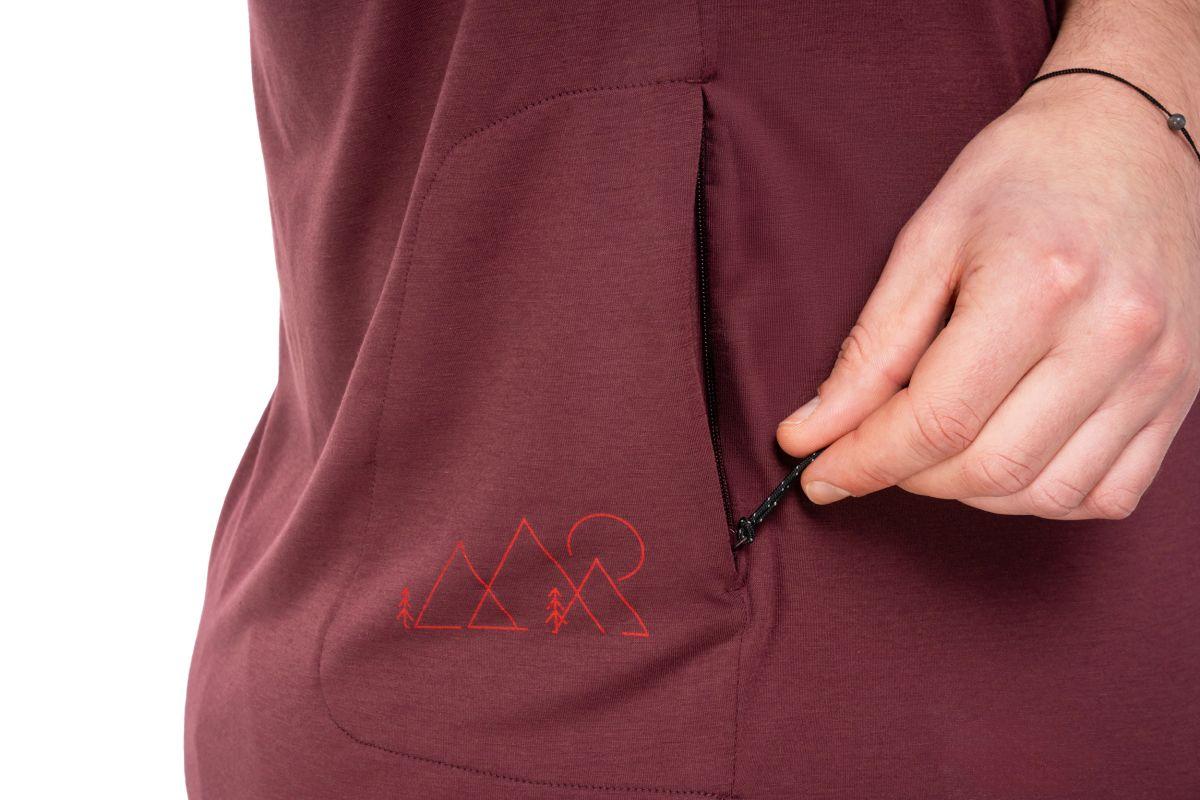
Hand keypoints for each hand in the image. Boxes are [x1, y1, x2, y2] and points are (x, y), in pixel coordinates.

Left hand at [777, 77, 1199, 518]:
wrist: (1134, 136)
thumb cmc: (1023, 175)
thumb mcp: (928, 239)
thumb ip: (871, 347)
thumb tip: (812, 431)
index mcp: (1039, 285)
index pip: (938, 420)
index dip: (866, 461)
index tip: (820, 474)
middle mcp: (1113, 336)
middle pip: (990, 467)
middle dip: (908, 477)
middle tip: (871, 451)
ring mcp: (1159, 371)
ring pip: (1047, 493)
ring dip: (969, 492)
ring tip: (934, 448)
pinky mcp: (1182, 394)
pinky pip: (1106, 493)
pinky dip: (1039, 494)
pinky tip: (1003, 454)